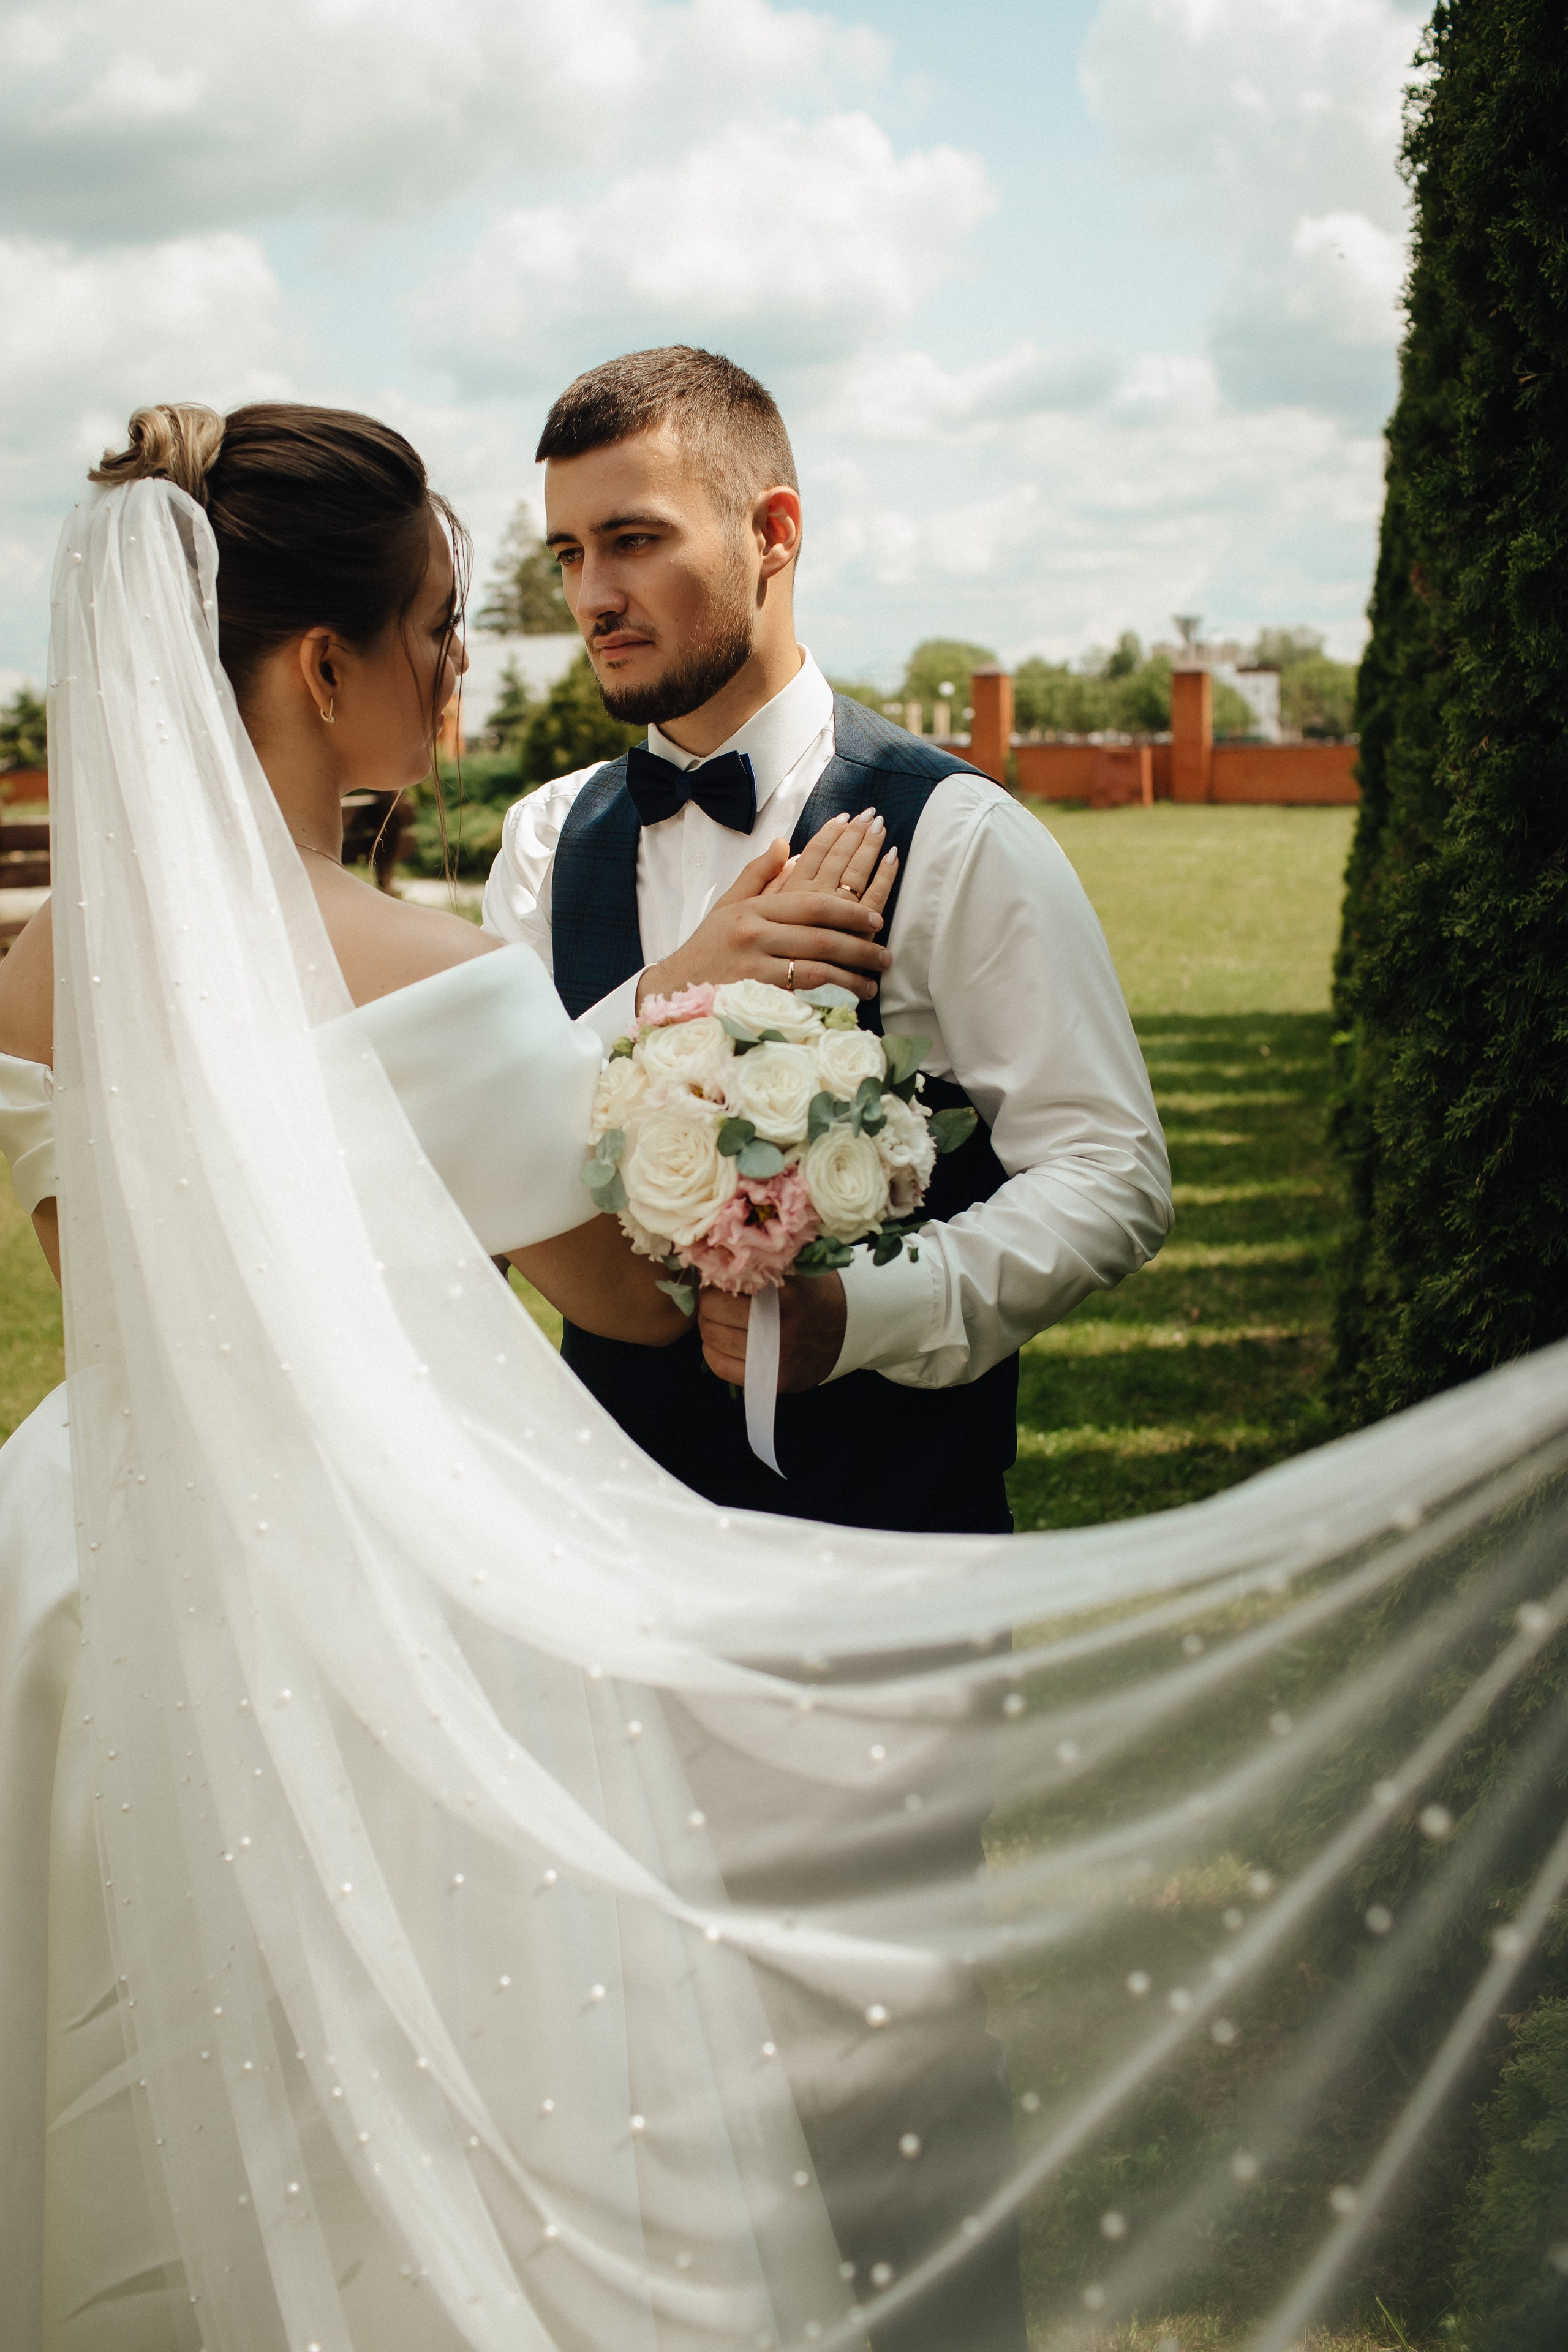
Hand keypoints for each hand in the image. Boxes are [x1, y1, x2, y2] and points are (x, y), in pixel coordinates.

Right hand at [633, 815, 897, 1012]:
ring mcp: (752, 964)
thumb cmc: (706, 950)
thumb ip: (757, 875)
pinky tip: (849, 1000)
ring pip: (816, 965)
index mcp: (752, 909)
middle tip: (884, 953)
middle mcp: (753, 933)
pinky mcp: (753, 994)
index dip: (848, 910)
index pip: (811, 904)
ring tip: (874, 981)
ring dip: (851, 973)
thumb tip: (787, 844)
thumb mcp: (727, 907)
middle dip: (859, 944)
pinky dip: (830, 995)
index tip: (875, 919)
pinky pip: (800, 994)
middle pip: (820, 934)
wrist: (673, 990)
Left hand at [697, 1273, 847, 1393]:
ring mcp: (777, 1358)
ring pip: (713, 1342)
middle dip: (707, 1308)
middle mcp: (780, 1329)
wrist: (849, 1329)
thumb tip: (714, 1260)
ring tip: (719, 1322)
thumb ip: (762, 1265)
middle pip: (712, 1316)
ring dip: (709, 1330)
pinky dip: (713, 1353)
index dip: (713, 1287)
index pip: (721, 1292)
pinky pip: (722, 1368)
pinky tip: (721, 1344)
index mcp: (785, 1296)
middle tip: (714, 1304)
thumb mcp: (796, 1270)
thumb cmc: (814, 1293)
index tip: (718, 1285)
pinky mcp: (774, 1381)